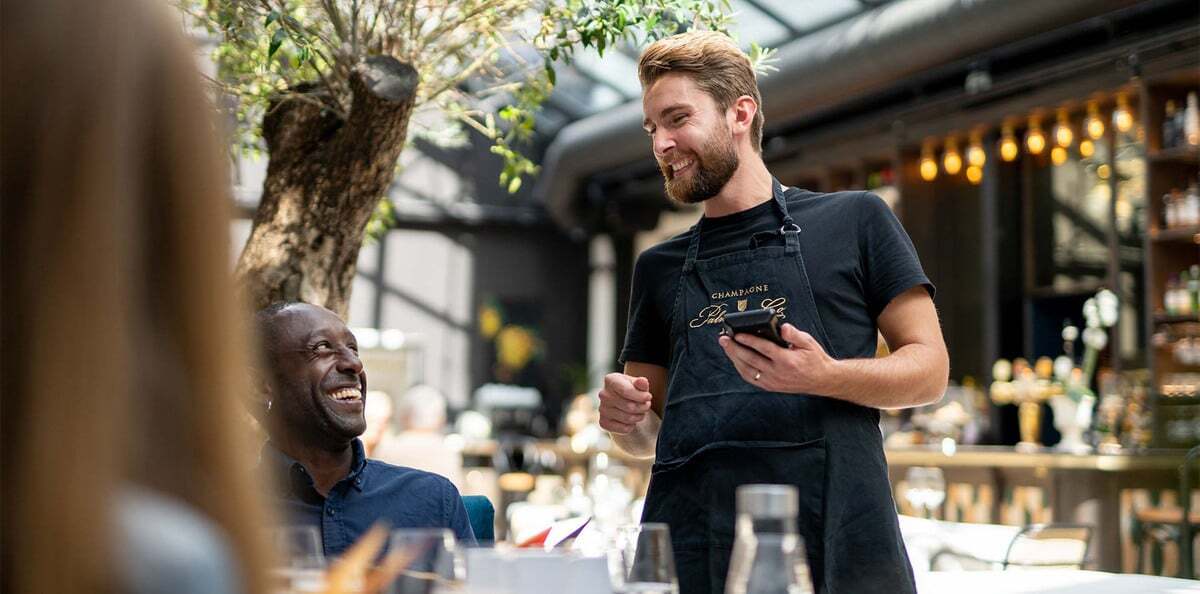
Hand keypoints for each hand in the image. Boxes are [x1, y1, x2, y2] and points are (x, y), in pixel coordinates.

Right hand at [598, 372, 652, 433]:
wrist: (624, 402)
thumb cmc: (633, 391)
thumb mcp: (639, 385)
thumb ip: (642, 383)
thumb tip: (642, 382)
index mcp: (610, 380)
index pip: (627, 391)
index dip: (641, 396)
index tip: (648, 397)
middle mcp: (603, 394)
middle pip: (629, 406)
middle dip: (643, 407)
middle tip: (646, 405)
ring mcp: (602, 409)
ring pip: (628, 418)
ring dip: (639, 417)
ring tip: (640, 412)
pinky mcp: (603, 422)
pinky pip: (624, 429)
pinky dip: (631, 426)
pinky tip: (631, 420)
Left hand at [718, 323, 837, 395]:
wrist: (822, 380)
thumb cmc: (815, 359)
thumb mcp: (809, 343)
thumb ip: (795, 335)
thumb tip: (783, 327)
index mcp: (787, 360)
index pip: (763, 349)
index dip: (749, 340)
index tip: (737, 334)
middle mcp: (778, 373)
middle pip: (751, 359)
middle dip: (735, 348)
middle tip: (723, 338)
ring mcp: (772, 382)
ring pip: (747, 370)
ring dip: (734, 358)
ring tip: (726, 346)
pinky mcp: (770, 386)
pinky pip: (751, 378)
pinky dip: (741, 368)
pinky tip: (735, 359)